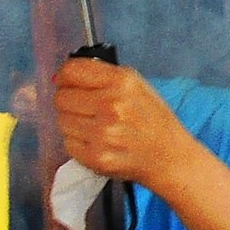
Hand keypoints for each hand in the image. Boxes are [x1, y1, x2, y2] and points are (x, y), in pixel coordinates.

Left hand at [52, 57, 192, 184]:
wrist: (169, 156)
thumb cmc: (151, 119)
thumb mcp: (135, 84)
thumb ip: (100, 74)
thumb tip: (60, 77)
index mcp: (122, 82)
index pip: (71, 72)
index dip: (64, 77)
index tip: (67, 83)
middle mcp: (111, 105)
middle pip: (61, 98)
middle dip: (70, 101)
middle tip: (86, 108)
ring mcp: (103, 134)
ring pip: (62, 121)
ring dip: (74, 123)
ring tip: (95, 126)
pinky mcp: (96, 157)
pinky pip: (68, 143)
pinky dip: (78, 142)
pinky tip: (96, 141)